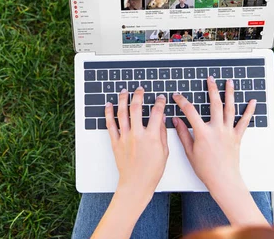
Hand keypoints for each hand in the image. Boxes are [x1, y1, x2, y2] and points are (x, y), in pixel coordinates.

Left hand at [93, 89, 169, 238]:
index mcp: (151, 137)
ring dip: (123, 99)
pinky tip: (109, 105)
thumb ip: (162, 133)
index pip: (157, 113)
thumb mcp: (164, 152)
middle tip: (140, 89)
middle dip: (139, 95)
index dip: (159, 102)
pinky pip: (110, 124)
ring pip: (122, 113)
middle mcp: (137, 135)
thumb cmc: (152, 171)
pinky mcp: (115, 142)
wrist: (136, 184)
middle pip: (137, 108)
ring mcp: (125, 138)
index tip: (160, 98)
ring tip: (124, 91)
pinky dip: (108, 113)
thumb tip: (162, 118)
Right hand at [172, 76, 254, 191]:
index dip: (182, 101)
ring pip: (230, 108)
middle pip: (214, 104)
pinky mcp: (237, 137)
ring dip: (230, 94)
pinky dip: (249, 111)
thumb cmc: (206, 170)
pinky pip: (245, 121)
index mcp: (203, 133)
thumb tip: (176, 120)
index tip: (178, 96)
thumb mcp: (189, 152)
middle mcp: (217, 129)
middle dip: (212, 89)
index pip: (190, 111)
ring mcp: (228, 132)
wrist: (224, 180)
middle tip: (210, 79)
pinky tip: (252, 101)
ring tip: (229, 82)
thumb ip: (182, 134)